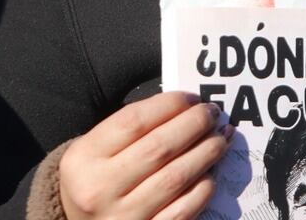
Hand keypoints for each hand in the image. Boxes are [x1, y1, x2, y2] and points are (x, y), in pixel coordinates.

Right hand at [59, 91, 233, 219]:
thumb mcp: (95, 149)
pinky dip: (202, 188)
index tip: (191, 98)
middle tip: (212, 113)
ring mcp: (122, 217)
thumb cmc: (94, 179)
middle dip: (194, 125)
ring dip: (206, 153)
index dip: (170, 105)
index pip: (134, 122)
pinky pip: (183, 210)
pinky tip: (211, 172)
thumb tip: (184, 108)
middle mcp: (99, 189)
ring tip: (221, 137)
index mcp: (83, 158)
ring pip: (176, 177)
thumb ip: (131, 128)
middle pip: (159, 147)